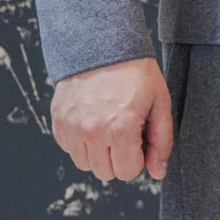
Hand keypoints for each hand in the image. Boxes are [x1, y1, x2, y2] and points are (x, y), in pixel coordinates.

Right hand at [49, 56, 172, 183]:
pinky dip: (81, 142)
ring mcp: (72, 127)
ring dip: (99, 153)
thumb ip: (161, 141)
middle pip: (106, 173)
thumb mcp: (160, 103)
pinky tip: (93, 121)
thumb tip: (158, 172)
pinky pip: (69, 149)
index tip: (139, 141)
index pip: (128, 172)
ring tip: (109, 127)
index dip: (138, 160)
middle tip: (125, 133)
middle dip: (119, 159)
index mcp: (121, 129)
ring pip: (85, 164)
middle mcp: (92, 132)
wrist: (102, 46)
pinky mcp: (59, 121)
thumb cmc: (136, 73)